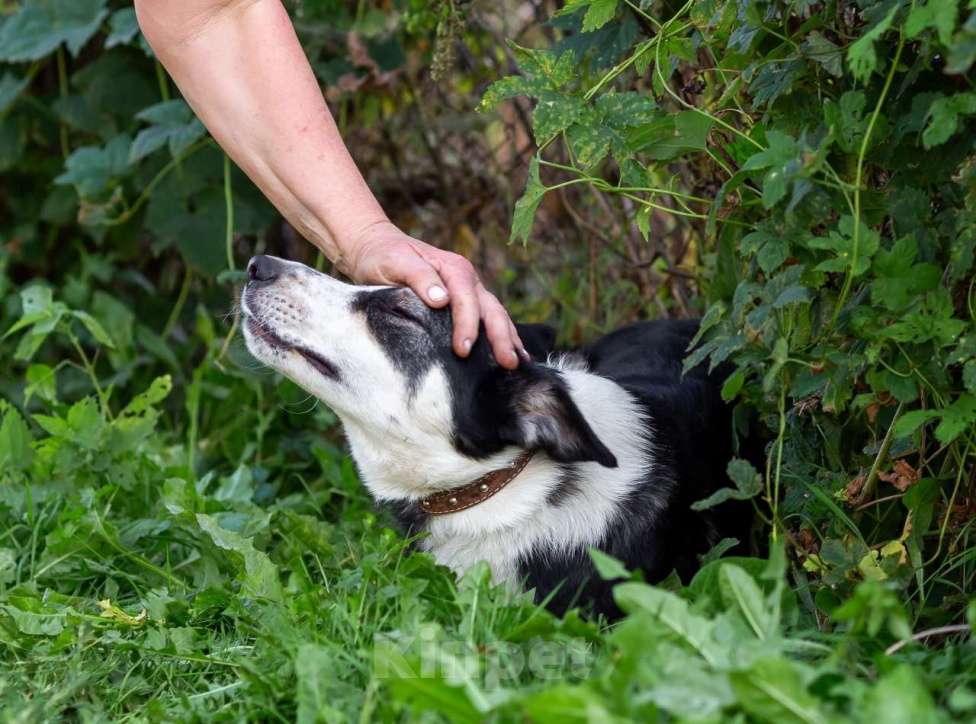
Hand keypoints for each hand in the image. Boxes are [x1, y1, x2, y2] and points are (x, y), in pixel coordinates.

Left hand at [344, 221, 525, 369]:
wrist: (377, 247)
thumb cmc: (383, 256)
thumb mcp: (395, 262)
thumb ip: (418, 277)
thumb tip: (441, 299)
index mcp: (453, 269)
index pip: (466, 300)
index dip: (467, 326)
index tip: (463, 350)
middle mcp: (467, 279)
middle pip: (490, 309)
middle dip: (501, 336)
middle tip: (507, 363)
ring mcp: (471, 291)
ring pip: (496, 315)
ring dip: (508, 338)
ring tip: (517, 363)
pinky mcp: (467, 303)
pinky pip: (490, 320)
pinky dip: (504, 336)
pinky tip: (513, 354)